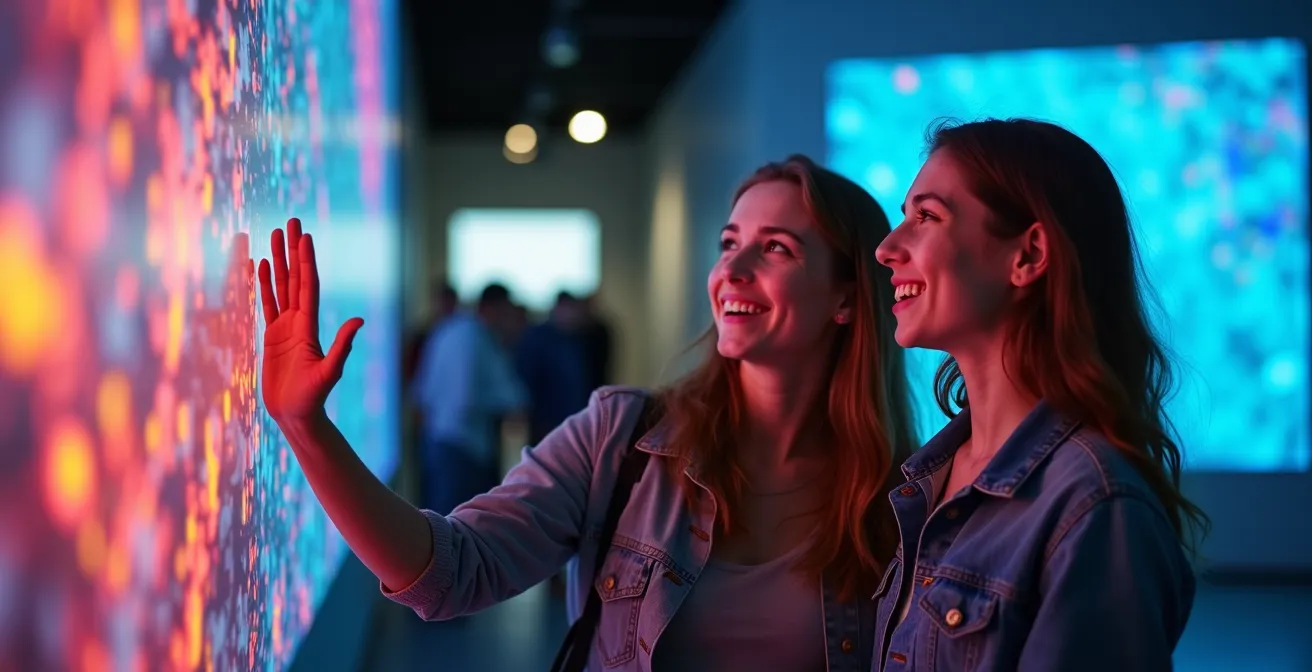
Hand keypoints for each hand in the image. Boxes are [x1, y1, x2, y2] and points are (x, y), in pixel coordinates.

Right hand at [257, 218, 363, 423]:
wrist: (297, 416)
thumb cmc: (312, 399)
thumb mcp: (329, 373)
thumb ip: (342, 346)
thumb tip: (359, 321)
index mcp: (311, 327)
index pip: (308, 286)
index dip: (306, 261)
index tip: (304, 236)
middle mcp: (300, 322)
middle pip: (295, 278)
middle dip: (292, 250)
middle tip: (290, 221)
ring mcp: (286, 328)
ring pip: (281, 286)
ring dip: (278, 260)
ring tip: (274, 234)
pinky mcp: (273, 337)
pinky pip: (268, 304)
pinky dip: (265, 284)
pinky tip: (262, 265)